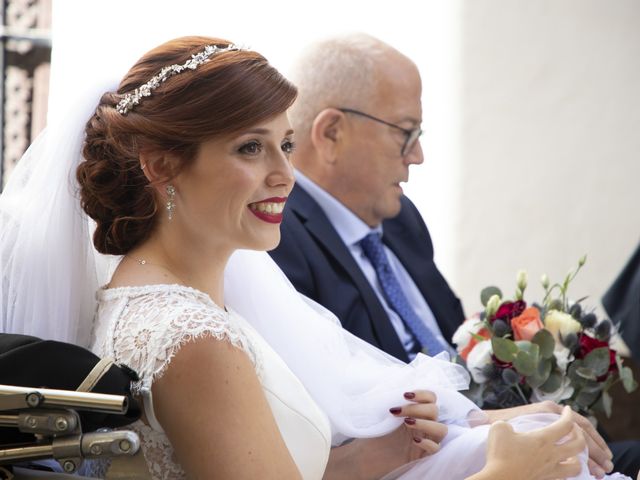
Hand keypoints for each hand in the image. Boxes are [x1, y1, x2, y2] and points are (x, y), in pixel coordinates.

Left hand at [325, 390, 447, 478]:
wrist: (366, 456)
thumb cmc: (374, 433)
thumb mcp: (381, 413)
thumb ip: (390, 399)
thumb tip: (388, 380)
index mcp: (416, 411)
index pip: (431, 397)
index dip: (422, 393)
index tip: (404, 394)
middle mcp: (424, 424)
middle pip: (435, 410)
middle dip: (416, 408)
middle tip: (396, 411)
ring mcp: (426, 440)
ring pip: (442, 429)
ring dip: (426, 423)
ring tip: (406, 423)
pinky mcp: (424, 456)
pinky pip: (437, 449)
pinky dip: (427, 442)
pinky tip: (414, 440)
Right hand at [470, 406, 584, 479]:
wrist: (499, 479)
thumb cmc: (499, 454)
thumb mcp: (500, 428)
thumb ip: (508, 424)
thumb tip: (510, 430)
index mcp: (542, 439)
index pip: (565, 425)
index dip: (568, 415)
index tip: (567, 409)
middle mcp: (551, 454)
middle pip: (579, 445)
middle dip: (581, 434)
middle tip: (574, 429)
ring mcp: (550, 470)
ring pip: (577, 466)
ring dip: (579, 457)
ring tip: (573, 453)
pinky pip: (564, 477)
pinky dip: (566, 471)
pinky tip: (560, 468)